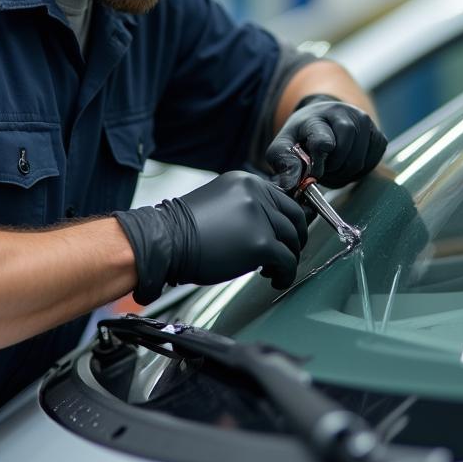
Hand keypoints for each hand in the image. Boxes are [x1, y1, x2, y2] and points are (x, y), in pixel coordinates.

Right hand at [114, 171, 308, 304]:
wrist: (166, 242)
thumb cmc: (184, 229)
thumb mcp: (220, 202)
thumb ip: (246, 206)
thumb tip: (267, 223)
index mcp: (246, 182)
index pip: (283, 198)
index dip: (290, 220)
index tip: (289, 234)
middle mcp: (256, 194)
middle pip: (294, 217)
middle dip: (296, 239)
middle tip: (289, 252)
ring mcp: (260, 218)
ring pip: (292, 241)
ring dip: (288, 259)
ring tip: (273, 270)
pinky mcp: (261, 243)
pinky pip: (287, 260)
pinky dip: (285, 274)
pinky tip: (274, 279)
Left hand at [267, 94, 386, 192]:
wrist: (322, 120)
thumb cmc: (301, 136)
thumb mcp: (284, 145)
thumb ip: (283, 162)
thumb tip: (291, 183)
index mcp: (317, 116)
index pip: (323, 142)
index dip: (318, 164)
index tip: (314, 172)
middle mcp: (345, 113)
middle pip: (344, 154)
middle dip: (331, 169)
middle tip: (322, 170)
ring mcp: (365, 123)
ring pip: (359, 162)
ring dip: (344, 174)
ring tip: (332, 168)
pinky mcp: (378, 135)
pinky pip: (371, 163)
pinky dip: (358, 172)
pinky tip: (345, 165)